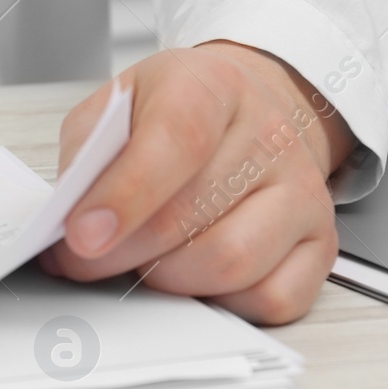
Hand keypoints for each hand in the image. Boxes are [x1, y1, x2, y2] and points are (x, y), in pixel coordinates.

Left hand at [42, 41, 355, 324]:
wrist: (252, 111)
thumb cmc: (178, 114)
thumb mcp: (118, 106)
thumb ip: (87, 156)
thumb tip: (67, 223)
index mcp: (212, 86)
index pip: (177, 142)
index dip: (125, 196)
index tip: (82, 235)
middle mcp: (269, 135)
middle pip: (193, 217)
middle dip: (123, 252)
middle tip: (86, 258)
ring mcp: (303, 192)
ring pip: (230, 264)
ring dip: (167, 279)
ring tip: (143, 261)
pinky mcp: (320, 244)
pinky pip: (271, 298)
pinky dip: (221, 302)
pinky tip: (196, 275)